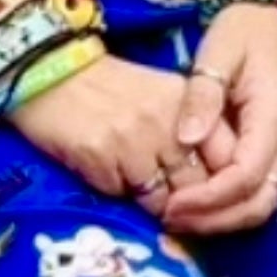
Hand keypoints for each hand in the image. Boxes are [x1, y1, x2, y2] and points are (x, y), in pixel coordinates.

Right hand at [5, 52, 209, 208]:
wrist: (50, 71)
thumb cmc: (109, 88)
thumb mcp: (160, 98)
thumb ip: (190, 132)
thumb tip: (213, 184)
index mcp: (188, 104)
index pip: (226, 159)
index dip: (219, 184)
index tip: (207, 193)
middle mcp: (167, 123)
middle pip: (195, 186)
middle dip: (187, 202)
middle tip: (172, 205)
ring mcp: (135, 140)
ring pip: (160, 198)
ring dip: (152, 203)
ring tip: (136, 187)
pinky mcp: (101, 156)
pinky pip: (121, 194)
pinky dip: (117, 192)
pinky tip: (105, 173)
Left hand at [154, 3, 276, 237]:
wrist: (276, 24)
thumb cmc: (244, 33)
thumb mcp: (218, 53)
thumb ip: (203, 96)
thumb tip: (186, 140)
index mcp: (274, 117)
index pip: (247, 175)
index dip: (210, 197)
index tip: (171, 203)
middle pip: (259, 203)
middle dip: (214, 220)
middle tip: (169, 218)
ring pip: (261, 205)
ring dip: (221, 220)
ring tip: (177, 216)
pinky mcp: (276, 156)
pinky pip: (258, 194)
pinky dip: (228, 208)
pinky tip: (195, 204)